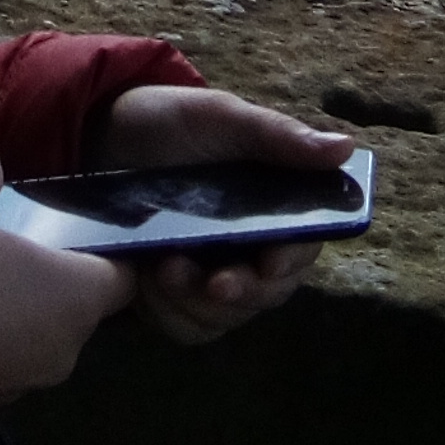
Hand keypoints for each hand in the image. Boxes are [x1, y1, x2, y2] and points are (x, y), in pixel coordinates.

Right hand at [0, 143, 129, 398]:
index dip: (102, 249)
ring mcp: (26, 384)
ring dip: (6, 310)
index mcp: (79, 295)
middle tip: (1, 244)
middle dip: (42, 277)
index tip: (69, 226)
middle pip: (71, 304)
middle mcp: (66, 348)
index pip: (122, 274)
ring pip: (31, 335)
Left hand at [86, 84, 361, 349]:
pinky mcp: (172, 296)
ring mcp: (211, 275)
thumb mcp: (222, 118)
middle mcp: (250, 249)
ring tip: (163, 269)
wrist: (99, 138)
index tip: (269, 262)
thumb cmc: (172, 122)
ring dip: (198, 303)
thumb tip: (345, 148)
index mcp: (274, 208)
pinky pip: (184, 326)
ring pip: (225, 317)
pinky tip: (144, 282)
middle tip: (213, 282)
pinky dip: (168, 312)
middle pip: (268, 292)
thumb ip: (278, 136)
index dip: (291, 261)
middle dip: (242, 292)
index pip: (302, 247)